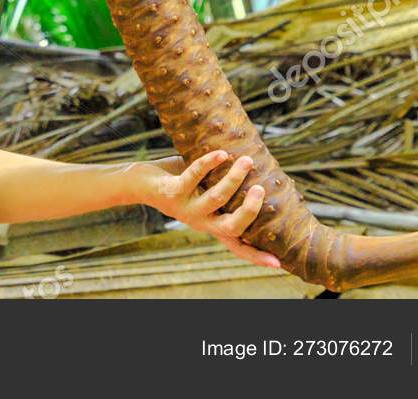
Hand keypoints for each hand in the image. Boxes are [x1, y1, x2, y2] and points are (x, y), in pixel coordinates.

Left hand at [130, 150, 282, 269]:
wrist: (139, 184)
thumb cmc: (178, 184)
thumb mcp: (205, 189)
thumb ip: (226, 184)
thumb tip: (257, 163)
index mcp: (211, 224)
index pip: (237, 246)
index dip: (256, 256)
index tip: (278, 264)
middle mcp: (200, 221)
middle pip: (231, 227)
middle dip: (249, 210)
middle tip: (261, 189)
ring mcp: (186, 208)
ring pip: (216, 198)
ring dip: (233, 178)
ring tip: (247, 160)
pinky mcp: (172, 192)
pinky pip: (194, 176)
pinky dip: (208, 163)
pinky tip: (221, 153)